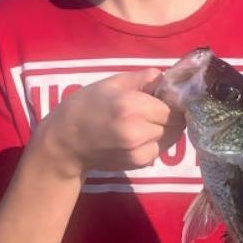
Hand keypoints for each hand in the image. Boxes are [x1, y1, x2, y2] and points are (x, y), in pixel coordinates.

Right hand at [30, 68, 185, 179]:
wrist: (66, 142)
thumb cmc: (87, 105)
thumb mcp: (113, 82)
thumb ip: (145, 78)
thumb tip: (170, 79)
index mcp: (132, 106)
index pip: (174, 106)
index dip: (172, 100)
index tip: (163, 97)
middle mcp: (138, 131)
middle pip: (176, 123)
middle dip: (170, 115)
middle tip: (154, 109)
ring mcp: (139, 152)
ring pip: (172, 138)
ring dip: (165, 129)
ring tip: (145, 122)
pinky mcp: (138, 164)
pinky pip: (160, 150)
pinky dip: (156, 142)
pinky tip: (138, 136)